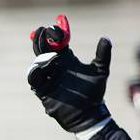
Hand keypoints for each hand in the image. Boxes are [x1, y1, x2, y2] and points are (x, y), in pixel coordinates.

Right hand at [27, 15, 111, 133]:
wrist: (88, 115)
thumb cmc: (94, 94)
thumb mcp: (101, 71)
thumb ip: (103, 55)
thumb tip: (105, 38)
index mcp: (67, 60)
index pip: (57, 42)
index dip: (55, 32)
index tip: (57, 24)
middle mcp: (55, 67)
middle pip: (43, 49)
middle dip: (40, 38)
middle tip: (41, 30)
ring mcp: (48, 79)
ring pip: (37, 62)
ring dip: (40, 55)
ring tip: (50, 54)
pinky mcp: (43, 90)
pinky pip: (34, 79)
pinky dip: (35, 71)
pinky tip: (43, 66)